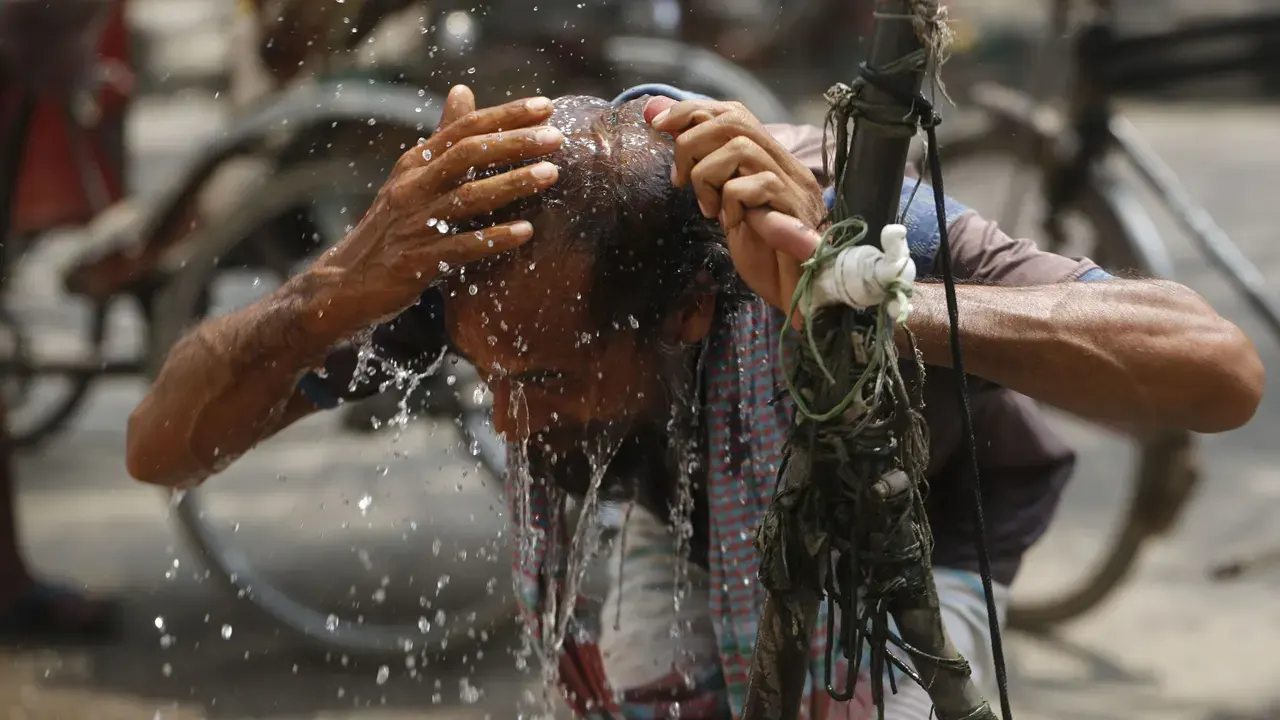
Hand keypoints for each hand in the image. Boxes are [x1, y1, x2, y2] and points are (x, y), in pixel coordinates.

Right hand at [314, 85, 562, 328]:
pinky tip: (525, 231)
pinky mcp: (416, 262)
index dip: (505, 115)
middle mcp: (414, 187)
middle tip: (556, 138)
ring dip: (512, 184)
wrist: (347, 282)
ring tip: (551, 175)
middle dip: (514, 143)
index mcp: (416, 164)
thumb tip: (462, 90)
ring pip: (468, 198)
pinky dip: (493, 238)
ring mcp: (414, 224)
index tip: (546, 107)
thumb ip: (443, 137)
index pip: (464, 128)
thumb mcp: (413, 177)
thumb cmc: (392, 226)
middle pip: (468, 155)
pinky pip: (460, 248)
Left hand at [645, 97, 825, 325]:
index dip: (692, 111)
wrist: (801, 294)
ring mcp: (792, 184)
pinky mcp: (795, 209)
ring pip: (740, 148)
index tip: (657, 124)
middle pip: (734, 121)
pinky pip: (754, 185)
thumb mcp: (726, 206)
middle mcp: (785, 164)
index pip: (733, 113)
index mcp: (769, 160)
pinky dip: (731, 201)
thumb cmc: (764, 254)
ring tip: (707, 208)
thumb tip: (659, 120)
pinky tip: (730, 224)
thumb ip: (702, 169)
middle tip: (679, 178)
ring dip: (708, 175)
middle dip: (692, 142)